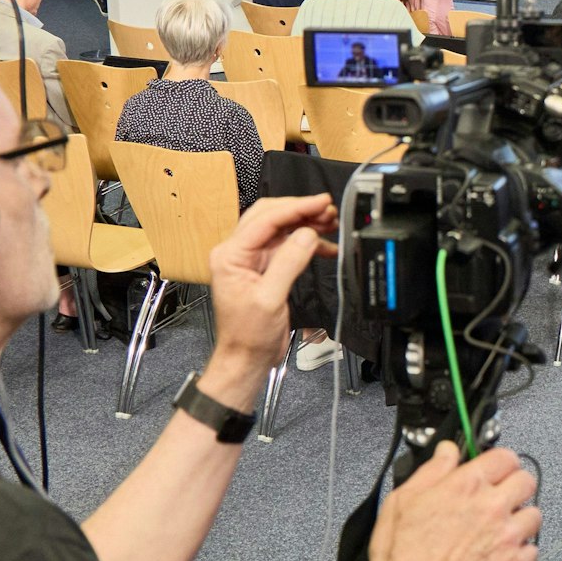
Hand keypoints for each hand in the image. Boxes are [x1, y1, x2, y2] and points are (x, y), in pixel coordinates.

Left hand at [203, 195, 337, 404]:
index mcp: (230, 255)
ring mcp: (251, 260)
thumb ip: (288, 263)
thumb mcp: (269, 299)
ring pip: (281, 229)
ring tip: (331, 221)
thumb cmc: (248, 335)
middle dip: (301, 210)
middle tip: (328, 209)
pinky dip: (308, 243)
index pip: (265, 219)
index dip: (296, 207)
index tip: (321, 202)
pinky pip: (288, 246)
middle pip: (271, 216)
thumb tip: (307, 235)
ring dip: (306, 223)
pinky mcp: (265, 269)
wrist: (247, 358)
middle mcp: (238, 253)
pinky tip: (327, 246)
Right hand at [356, 445, 540, 560]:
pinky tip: (499, 555)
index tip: (496, 470)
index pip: (505, 456)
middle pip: (526, 480)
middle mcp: (492, 507)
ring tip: (499, 531)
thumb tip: (447, 451)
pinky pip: (533, 549)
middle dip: (514, 487)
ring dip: (519, 520)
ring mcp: (507, 536)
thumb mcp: (403, 501)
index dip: (500, 462)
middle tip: (500, 499)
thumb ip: (432, 470)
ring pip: (534, 514)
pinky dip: (520, 552)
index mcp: (466, 486)